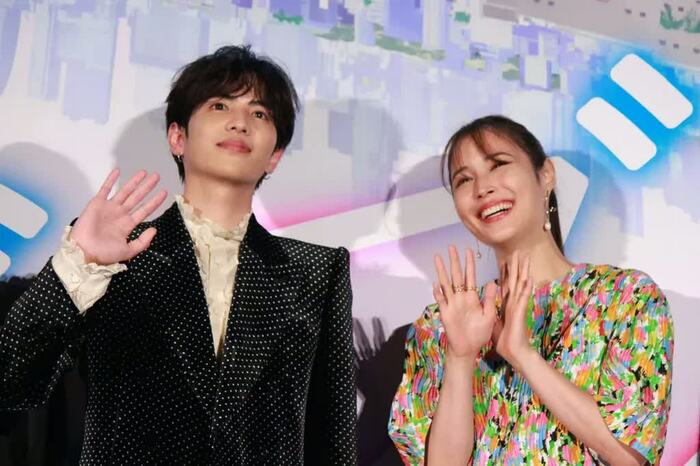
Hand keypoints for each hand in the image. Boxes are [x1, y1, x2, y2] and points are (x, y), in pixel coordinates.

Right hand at [70, 169, 167, 264]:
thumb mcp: (128, 251)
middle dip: (147, 187)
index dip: (154, 201)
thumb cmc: (103, 254)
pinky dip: (111, 180)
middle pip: (137, 197)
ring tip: (144, 172)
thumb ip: (143, 242)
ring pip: (124, 191)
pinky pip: (105, 189)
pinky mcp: (97, 204)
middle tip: (157, 176)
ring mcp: (109, 208)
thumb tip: (154, 230)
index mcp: (127, 225)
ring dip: (134, 181)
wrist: (84, 252)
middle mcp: (120, 214)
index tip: (164, 192)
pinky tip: (118, 171)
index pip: (144, 210)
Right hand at [433, 245, 497, 359]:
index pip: (470, 276)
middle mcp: (460, 297)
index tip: (468, 250)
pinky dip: (438, 292)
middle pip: (456, 275)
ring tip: (438, 258)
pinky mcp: (445, 312)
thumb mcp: (489, 316)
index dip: (469, 263)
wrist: (468, 348)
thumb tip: (492, 283)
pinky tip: (435, 284)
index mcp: (472, 297)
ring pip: (446, 283)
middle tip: (451, 247)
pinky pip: (441, 300)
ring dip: (442, 271)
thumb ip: (489, 299)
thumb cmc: (479, 333)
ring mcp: (452, 304)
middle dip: (454, 261)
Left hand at [492, 251, 533, 368]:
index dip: (505, 272)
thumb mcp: (494, 321)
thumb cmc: (504, 340)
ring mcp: (517, 306)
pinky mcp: (519, 313)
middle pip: (514, 280)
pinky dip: (526, 288)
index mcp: (506, 304)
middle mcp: (513, 302)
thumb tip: (487, 303)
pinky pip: (523, 298)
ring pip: (521, 284)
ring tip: (526, 257)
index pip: (505, 284)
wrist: (513, 352)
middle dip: (516, 266)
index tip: (505, 260)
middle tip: (518, 252)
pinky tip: (529, 278)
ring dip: (524, 271)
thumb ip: (492, 310)